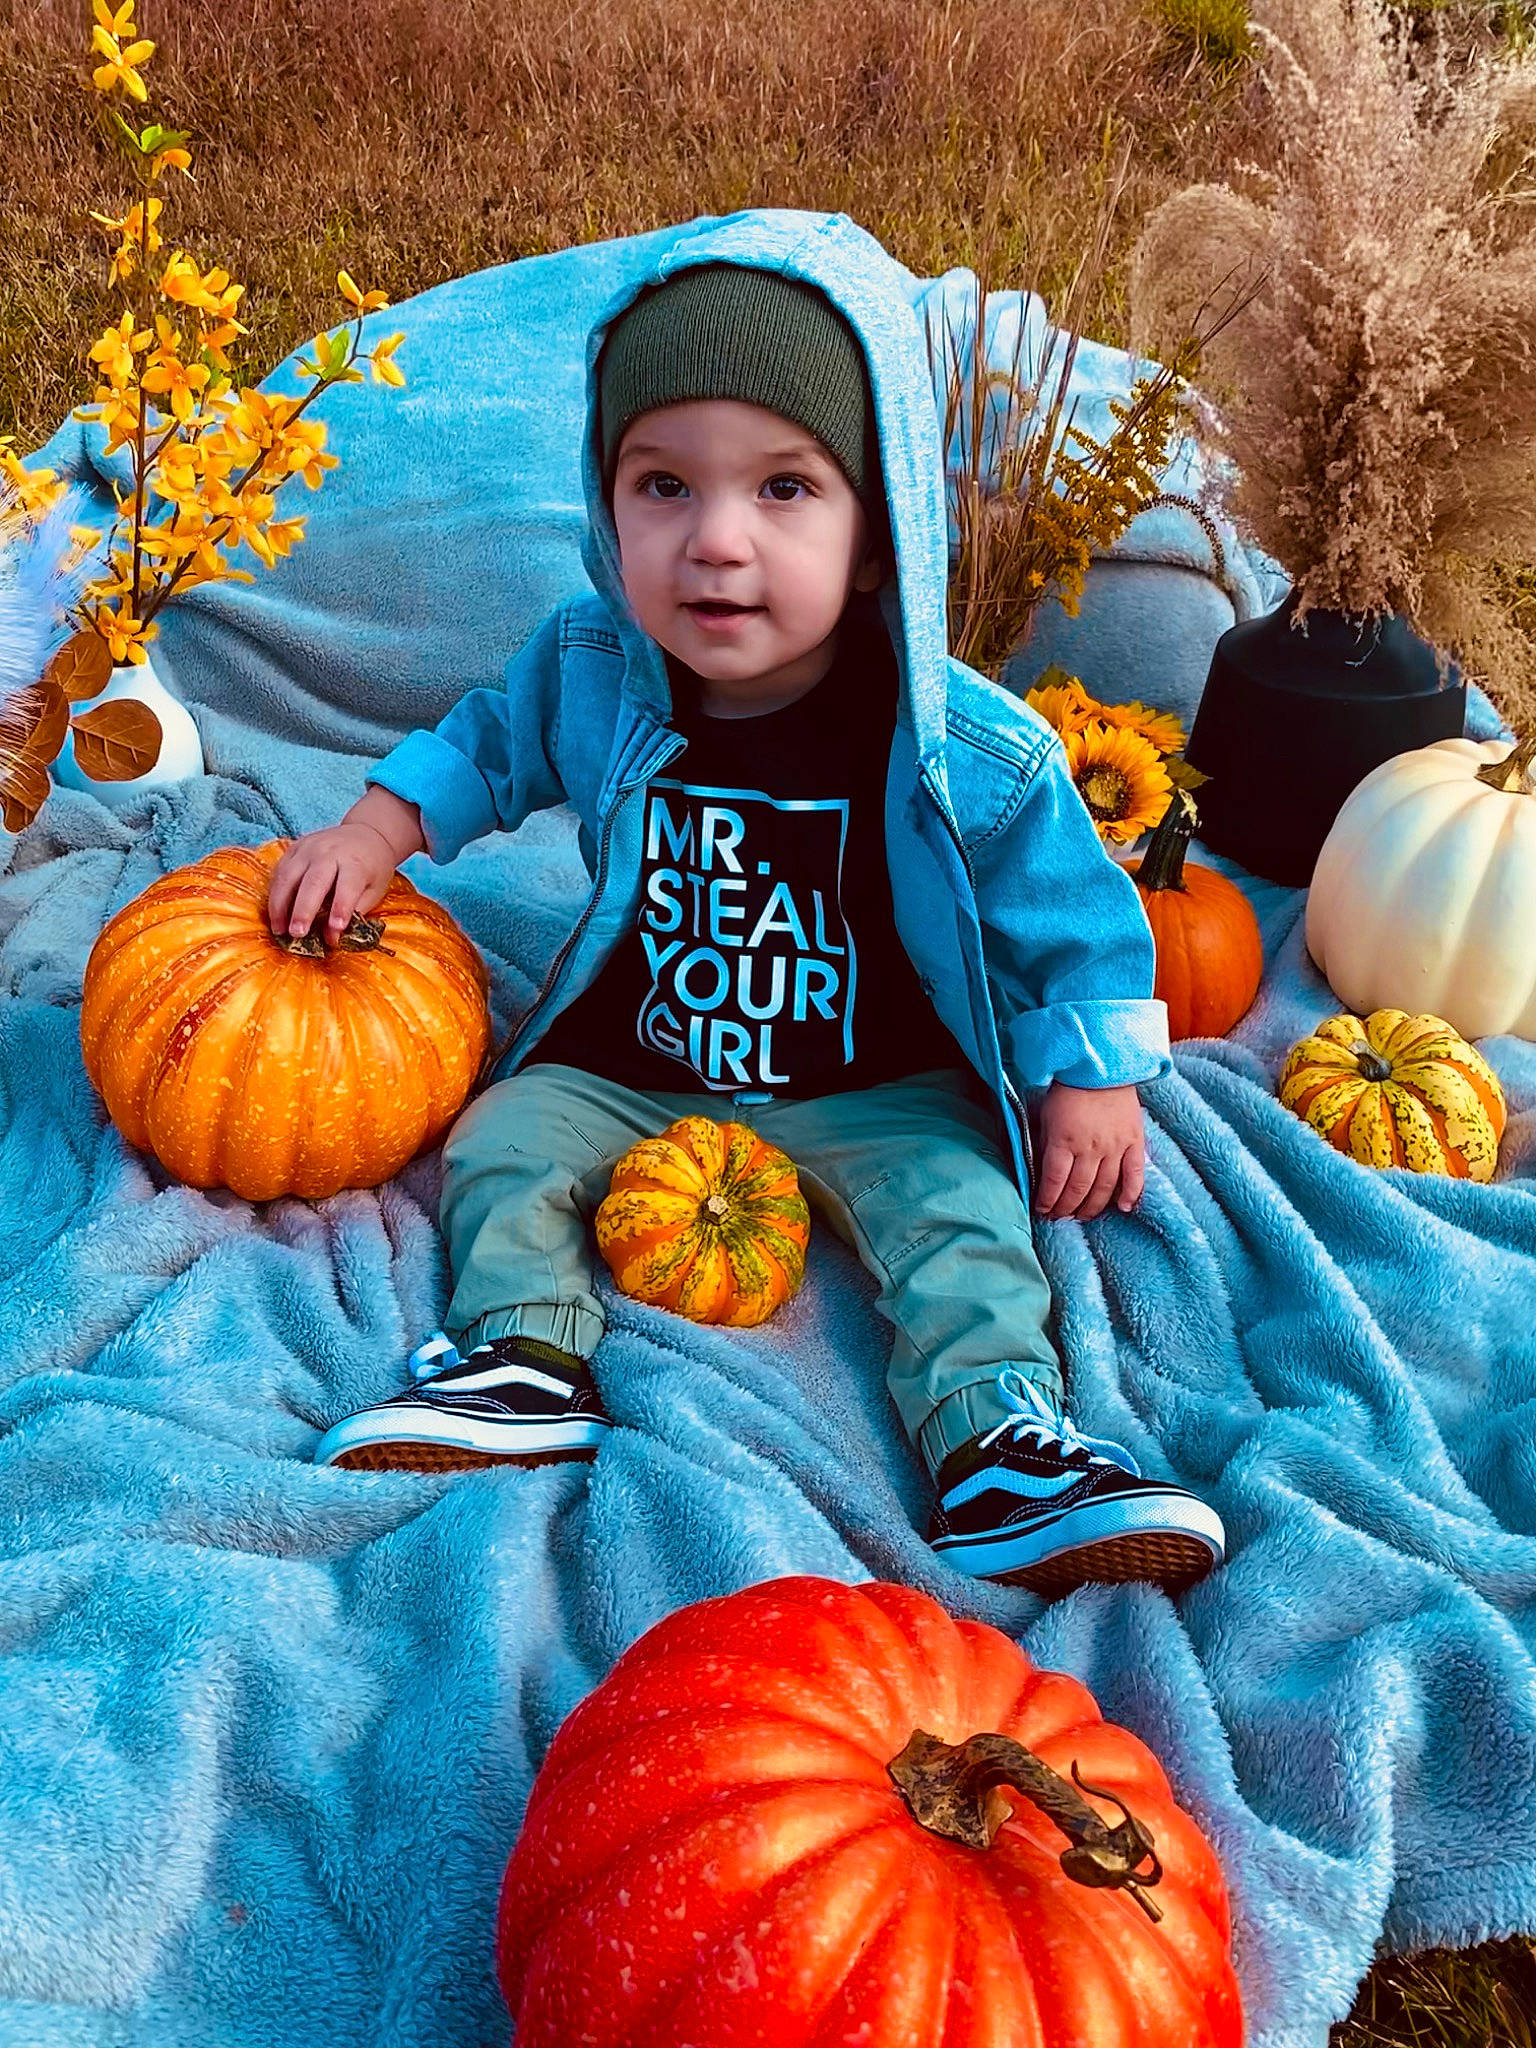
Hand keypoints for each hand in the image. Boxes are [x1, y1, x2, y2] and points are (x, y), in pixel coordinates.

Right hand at [266, 787, 424, 945]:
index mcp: (355, 863)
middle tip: (297, 934)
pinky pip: (280, 870)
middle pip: (313, 882)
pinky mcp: (295, 847)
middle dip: (303, 910)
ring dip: (280, 904)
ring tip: (279, 929)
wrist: (366, 833)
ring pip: (288, 876)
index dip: (341, 907)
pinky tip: (275, 912)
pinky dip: (275, 892)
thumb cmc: (371, 867)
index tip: (335, 928)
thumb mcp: (374, 890)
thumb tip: (331, 938)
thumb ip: (355, 912)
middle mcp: (330, 853)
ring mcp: (310, 848)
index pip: (347, 887)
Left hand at [1032, 1081, 1145, 1221]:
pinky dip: (1131, 1193)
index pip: (1053, 1182)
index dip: (1047, 1201)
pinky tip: (1123, 1207)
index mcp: (1063, 1141)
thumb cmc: (1068, 1091)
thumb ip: (1044, 1146)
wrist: (1101, 1067)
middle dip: (1066, 1208)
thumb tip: (1039, 1174)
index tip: (1042, 1211)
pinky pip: (1135, 1174)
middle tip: (1059, 1218)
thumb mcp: (1045, 1117)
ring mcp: (1115, 1147)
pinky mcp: (1134, 1142)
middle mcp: (1090, 1148)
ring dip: (1092, 1207)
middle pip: (1078, 1189)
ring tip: (1082, 1216)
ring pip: (1104, 1188)